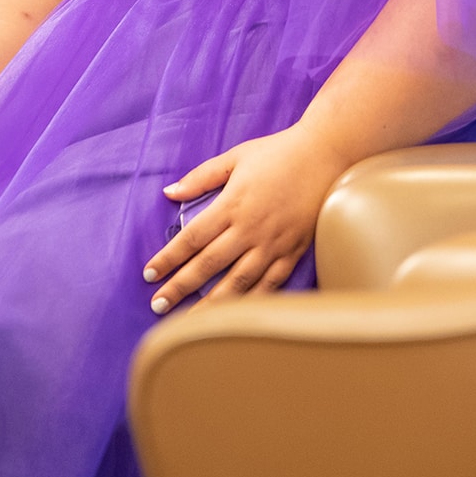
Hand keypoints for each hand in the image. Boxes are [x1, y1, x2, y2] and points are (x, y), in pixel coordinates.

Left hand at [142, 124, 351, 314]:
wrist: (327, 154)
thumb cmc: (279, 152)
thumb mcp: (235, 157)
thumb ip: (201, 177)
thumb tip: (170, 193)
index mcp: (232, 204)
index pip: (191, 238)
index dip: (168, 258)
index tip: (149, 274)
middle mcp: (250, 229)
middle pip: (209, 265)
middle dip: (180, 287)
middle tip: (158, 304)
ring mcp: (273, 244)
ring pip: (237, 282)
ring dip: (211, 305)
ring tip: (189, 324)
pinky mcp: (294, 252)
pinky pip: (270, 284)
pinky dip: (251, 302)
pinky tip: (236, 318)